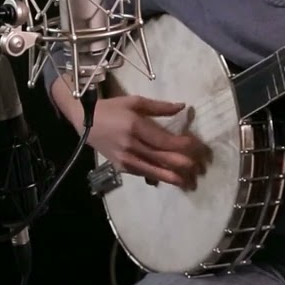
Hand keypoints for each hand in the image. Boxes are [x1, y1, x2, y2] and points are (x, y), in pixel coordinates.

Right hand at [88, 95, 210, 189]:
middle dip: (182, 164)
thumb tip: (183, 107)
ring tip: (189, 182)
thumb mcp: (135, 101)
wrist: (85, 122)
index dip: (183, 145)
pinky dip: (157, 177)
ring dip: (173, 177)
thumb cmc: (112, 108)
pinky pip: (143, 173)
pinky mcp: (120, 167)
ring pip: (153, 171)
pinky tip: (170, 180)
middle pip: (162, 158)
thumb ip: (159, 107)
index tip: (197, 145)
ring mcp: (125, 158)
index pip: (165, 140)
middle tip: (199, 167)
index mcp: (135, 126)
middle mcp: (131, 145)